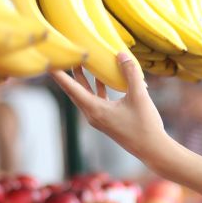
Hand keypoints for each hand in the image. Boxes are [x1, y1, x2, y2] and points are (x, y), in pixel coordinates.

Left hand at [50, 55, 172, 164]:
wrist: (152, 149)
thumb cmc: (145, 125)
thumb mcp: (139, 96)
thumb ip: (130, 73)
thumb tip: (121, 54)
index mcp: (95, 110)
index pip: (71, 88)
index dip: (59, 74)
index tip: (48, 62)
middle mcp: (92, 114)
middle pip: (75, 90)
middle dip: (69, 72)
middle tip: (65, 54)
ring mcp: (99, 118)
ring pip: (85, 95)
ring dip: (83, 79)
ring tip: (81, 62)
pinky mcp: (107, 119)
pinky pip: (96, 99)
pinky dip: (97, 87)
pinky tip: (102, 77)